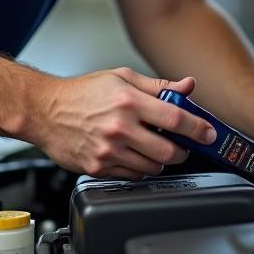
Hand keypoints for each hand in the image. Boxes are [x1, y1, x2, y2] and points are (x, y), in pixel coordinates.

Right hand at [36, 68, 216, 178]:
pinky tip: (133, 155)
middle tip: (181, 146)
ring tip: (153, 148)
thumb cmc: (83, 92)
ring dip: (161, 161)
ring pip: (152, 168)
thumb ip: (158, 86)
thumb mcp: (121, 77)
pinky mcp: (98, 168)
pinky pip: (131, 176)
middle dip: (182, 151)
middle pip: (168, 151)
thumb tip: (187, 87)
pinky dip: (139, 169)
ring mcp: (108, 151)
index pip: (175, 119)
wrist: (45, 110)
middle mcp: (120, 127)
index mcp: (129, 101)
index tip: (209, 134)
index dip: (198, 128)